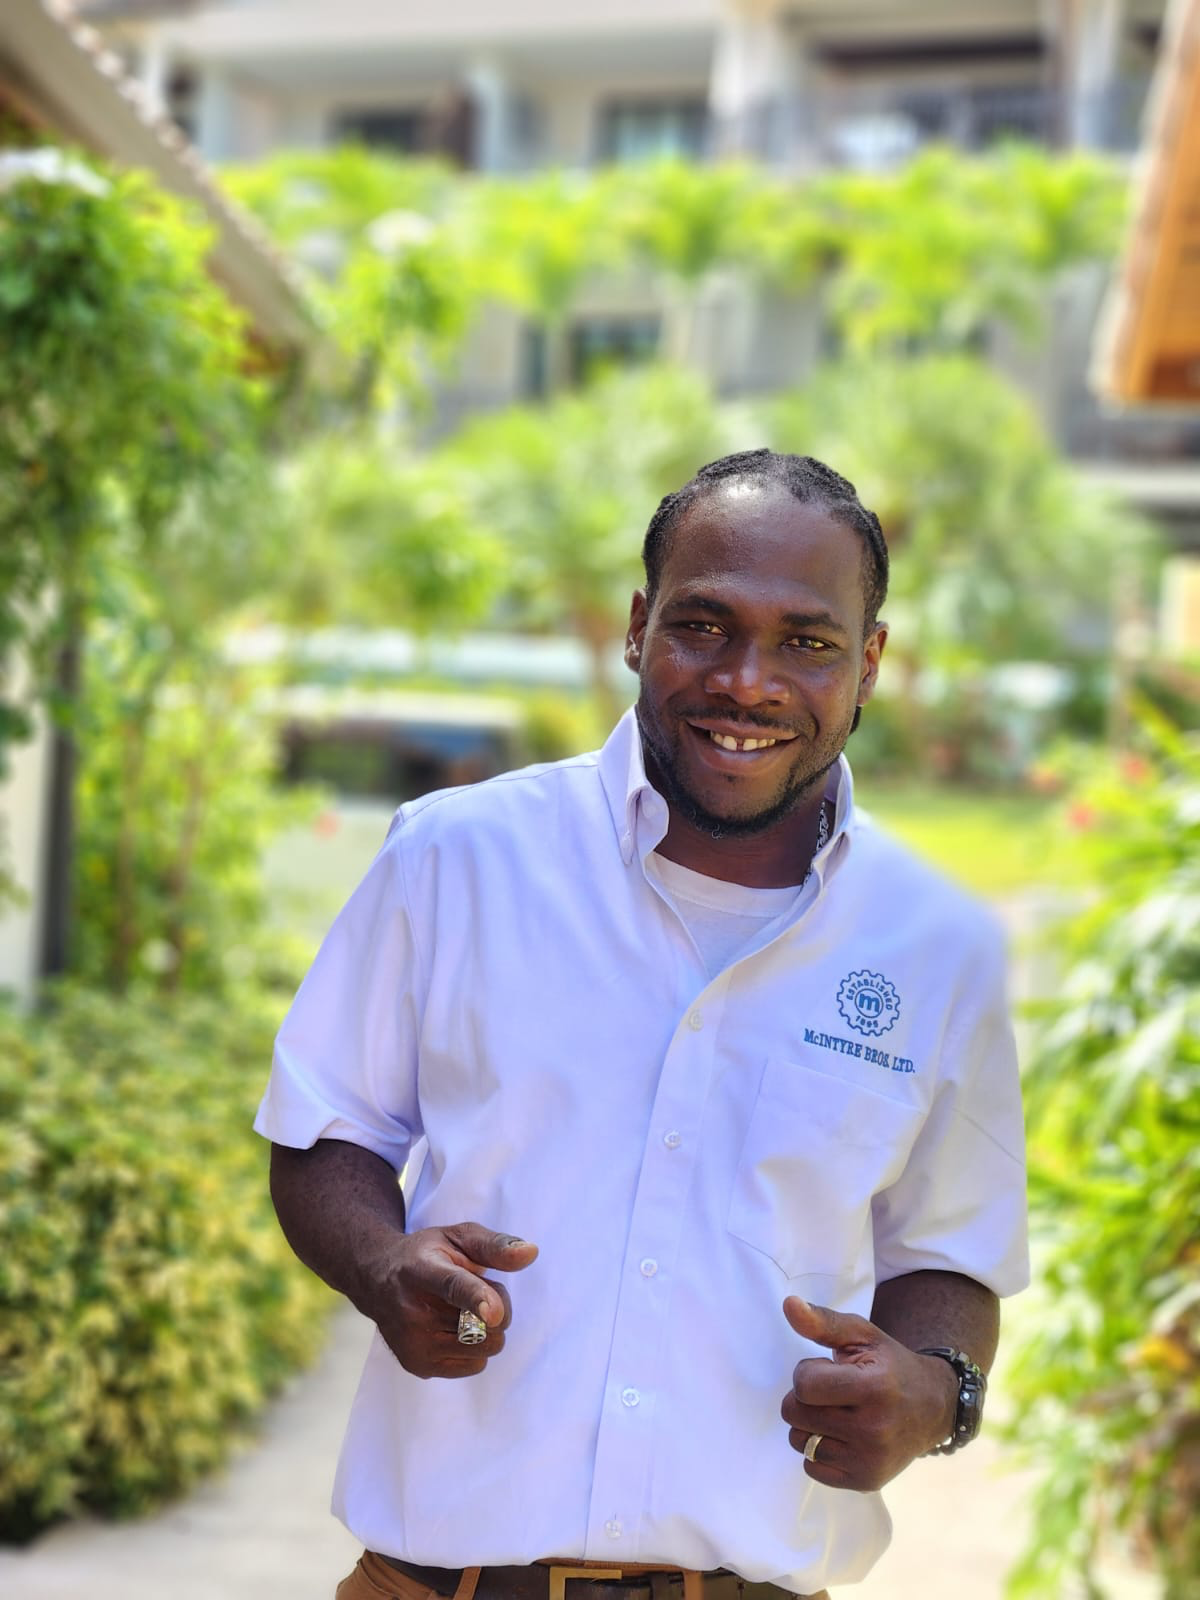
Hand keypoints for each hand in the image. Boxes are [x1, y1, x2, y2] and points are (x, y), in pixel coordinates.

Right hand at [360, 1223, 537, 1379]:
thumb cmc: (428, 1254)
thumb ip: (495, 1245)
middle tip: (475, 1289)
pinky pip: (475, 1365)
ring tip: (461, 1309)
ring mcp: (412, 1343)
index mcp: (421, 1269)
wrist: (377, 1279)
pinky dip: (475, 1348)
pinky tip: (452, 1328)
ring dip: (487, 1328)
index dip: (477, 1299)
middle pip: (484, 1324)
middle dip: (496, 1306)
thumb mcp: (458, 1237)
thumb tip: (531, 1252)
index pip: (453, 1286)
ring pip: (486, 1347)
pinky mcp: (417, 1366)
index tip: (496, 1313)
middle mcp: (411, 1310)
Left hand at [780, 1295, 957, 1490]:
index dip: (808, 1372)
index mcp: (875, 1388)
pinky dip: (818, 1451)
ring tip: (837, 1413)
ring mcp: (870, 1461)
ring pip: (800, 1442)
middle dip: (805, 1398)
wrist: (933, 1408)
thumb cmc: (890, 1365)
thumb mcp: (863, 1335)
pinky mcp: (866, 1481)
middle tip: (832, 1392)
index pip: (804, 1385)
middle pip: (796, 1414)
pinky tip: (841, 1436)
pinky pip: (812, 1468)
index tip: (829, 1370)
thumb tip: (789, 1304)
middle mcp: (874, 1430)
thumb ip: (823, 1321)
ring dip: (809, 1425)